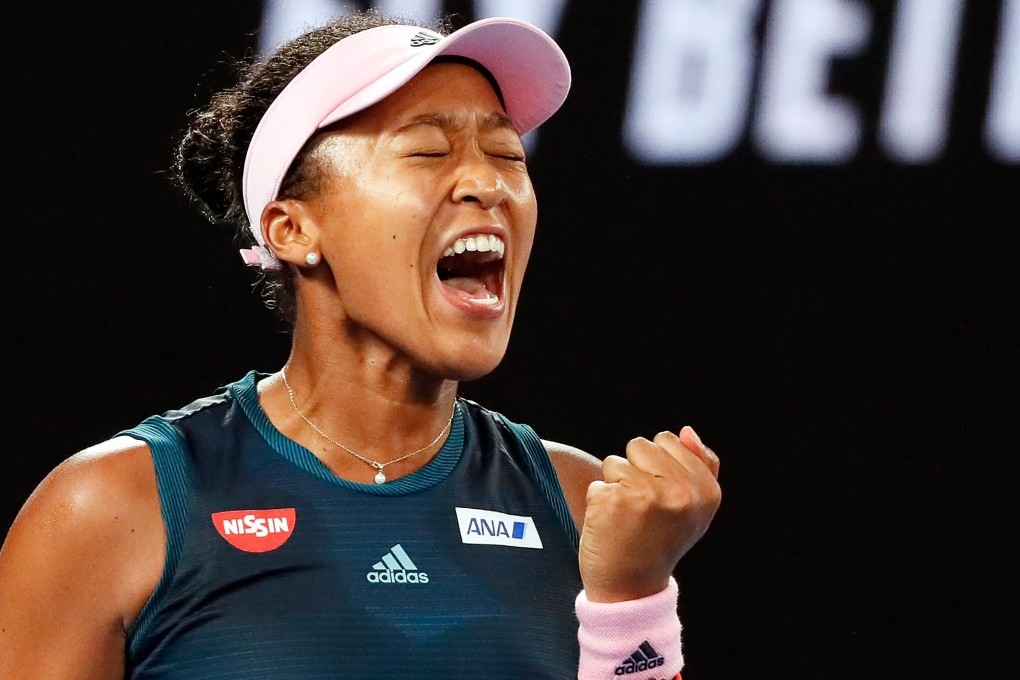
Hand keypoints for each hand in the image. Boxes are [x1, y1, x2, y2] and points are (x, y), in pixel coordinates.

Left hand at [578, 426, 720, 601]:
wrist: (632, 588)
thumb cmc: (661, 541)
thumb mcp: (695, 509)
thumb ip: (701, 466)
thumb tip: (686, 430)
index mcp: (705, 490)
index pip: (669, 440)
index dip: (658, 466)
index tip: (662, 498)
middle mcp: (680, 491)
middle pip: (640, 445)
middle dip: (635, 470)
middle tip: (642, 508)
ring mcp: (646, 495)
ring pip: (615, 461)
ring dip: (615, 485)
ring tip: (627, 516)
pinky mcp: (612, 501)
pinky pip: (597, 482)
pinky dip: (598, 501)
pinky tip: (611, 525)